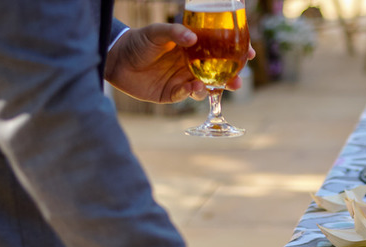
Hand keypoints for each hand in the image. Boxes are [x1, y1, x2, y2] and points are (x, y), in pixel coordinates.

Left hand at [104, 24, 255, 103]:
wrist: (116, 60)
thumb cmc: (138, 41)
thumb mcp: (156, 32)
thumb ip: (175, 33)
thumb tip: (193, 38)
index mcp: (192, 48)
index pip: (219, 51)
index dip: (235, 53)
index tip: (249, 54)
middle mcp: (190, 65)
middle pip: (217, 73)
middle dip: (231, 78)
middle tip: (239, 81)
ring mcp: (182, 80)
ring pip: (205, 87)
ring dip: (214, 88)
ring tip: (215, 86)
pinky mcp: (172, 94)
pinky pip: (186, 95)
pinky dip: (191, 92)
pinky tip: (193, 88)